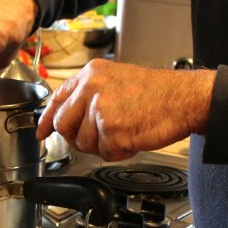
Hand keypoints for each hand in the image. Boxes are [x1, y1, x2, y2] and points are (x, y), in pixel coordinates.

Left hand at [36, 60, 215, 160]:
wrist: (184, 98)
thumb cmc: (157, 93)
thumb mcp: (117, 80)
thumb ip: (90, 95)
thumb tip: (68, 117)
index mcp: (91, 74)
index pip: (57, 99)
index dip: (47, 119)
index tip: (42, 131)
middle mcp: (92, 88)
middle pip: (64, 126)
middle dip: (78, 138)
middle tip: (99, 137)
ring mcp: (100, 108)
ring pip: (83, 143)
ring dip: (103, 146)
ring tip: (125, 131)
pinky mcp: (112, 128)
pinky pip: (105, 152)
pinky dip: (119, 151)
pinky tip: (132, 137)